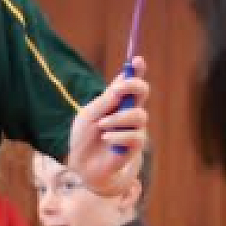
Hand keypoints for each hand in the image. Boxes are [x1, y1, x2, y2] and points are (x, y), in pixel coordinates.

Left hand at [65, 60, 149, 194]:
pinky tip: (106, 139)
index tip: (137, 60)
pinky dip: (118, 136)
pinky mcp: (135, 146)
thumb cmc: (84, 137)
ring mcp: (134, 128)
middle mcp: (128, 111)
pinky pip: (135, 137)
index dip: (136, 69)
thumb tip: (121, 86)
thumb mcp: (89, 115)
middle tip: (119, 89)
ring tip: (102, 126)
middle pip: (143, 92)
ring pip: (139, 115)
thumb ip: (105, 101)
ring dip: (118, 119)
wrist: (82, 165)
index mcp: (117, 101)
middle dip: (133, 86)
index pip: (130, 81)